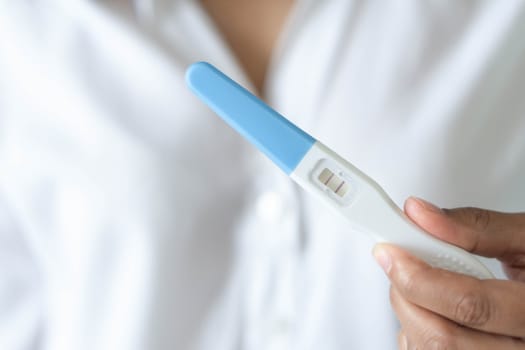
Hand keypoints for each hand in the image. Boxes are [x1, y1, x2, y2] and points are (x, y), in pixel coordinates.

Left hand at [373, 197, 524, 348]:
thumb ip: (476, 227)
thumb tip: (420, 214)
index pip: (468, 305)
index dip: (419, 277)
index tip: (391, 252)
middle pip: (443, 338)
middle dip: (407, 295)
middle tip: (399, 264)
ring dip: (409, 315)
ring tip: (419, 286)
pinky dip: (415, 334)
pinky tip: (428, 311)